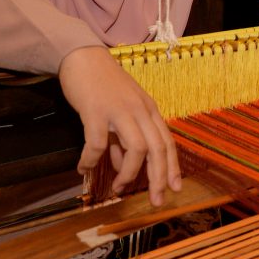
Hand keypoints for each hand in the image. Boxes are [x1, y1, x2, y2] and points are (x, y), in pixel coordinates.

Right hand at [58, 46, 179, 206]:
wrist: (83, 58)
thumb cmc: (103, 86)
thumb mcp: (122, 112)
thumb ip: (123, 140)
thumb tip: (123, 167)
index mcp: (150, 111)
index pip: (168, 143)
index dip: (173, 167)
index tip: (175, 188)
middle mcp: (141, 110)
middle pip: (158, 149)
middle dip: (159, 178)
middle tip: (156, 200)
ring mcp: (120, 110)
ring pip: (136, 148)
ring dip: (128, 173)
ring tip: (118, 188)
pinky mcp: (96, 110)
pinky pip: (97, 142)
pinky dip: (91, 159)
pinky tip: (84, 168)